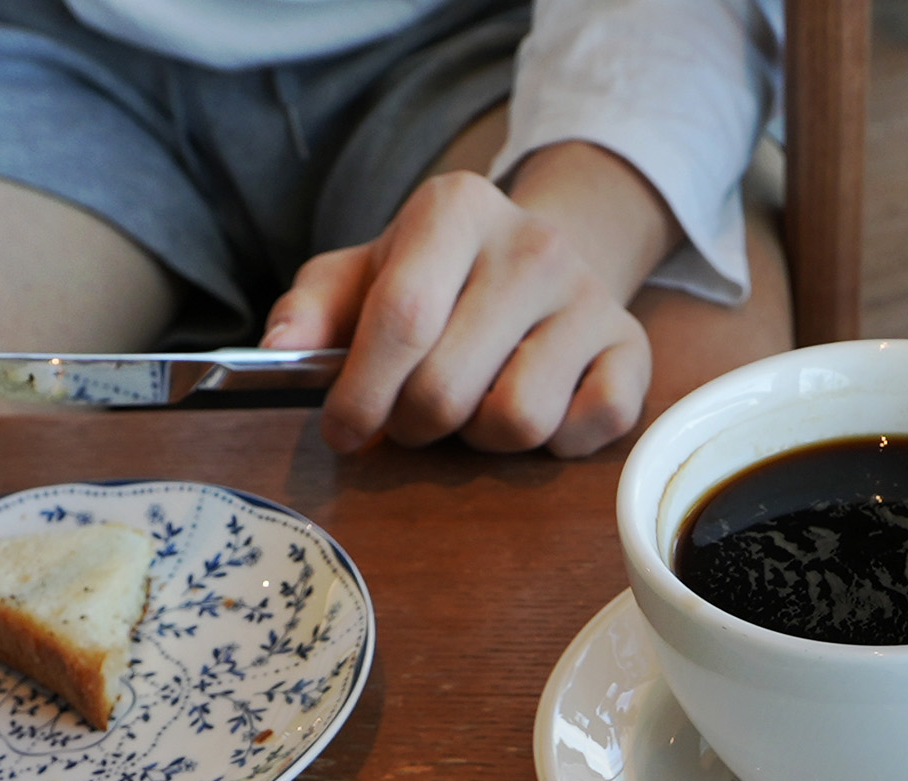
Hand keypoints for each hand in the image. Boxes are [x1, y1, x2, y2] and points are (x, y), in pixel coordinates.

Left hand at [270, 145, 677, 458]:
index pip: (402, 317)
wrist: (542, 255)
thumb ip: (313, 308)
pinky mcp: (633, 350)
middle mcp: (533, 244)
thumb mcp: (365, 273)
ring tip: (475, 403)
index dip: (362, 393)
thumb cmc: (437, 278)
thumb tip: (274, 352)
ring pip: (517, 420)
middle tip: (411, 416)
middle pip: (448, 388)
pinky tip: (537, 406)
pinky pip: (585, 432)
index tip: (343, 431)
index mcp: (457, 208)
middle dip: (413, 425)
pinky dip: (552, 444)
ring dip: (481, 438)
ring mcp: (591, 297)